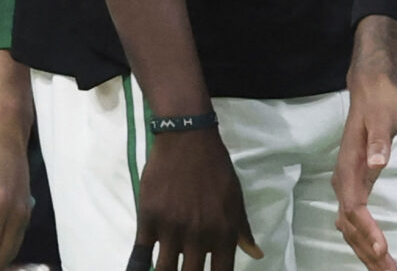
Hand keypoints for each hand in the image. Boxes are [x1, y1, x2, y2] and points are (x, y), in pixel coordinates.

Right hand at [132, 125, 259, 270]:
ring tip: (169, 267)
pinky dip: (140, 267)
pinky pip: (141, 254)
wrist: (187, 138)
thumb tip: (256, 255)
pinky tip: (140, 270)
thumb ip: (242, 230)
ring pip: (165, 270)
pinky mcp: (149, 218)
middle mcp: (198, 236)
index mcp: (223, 233)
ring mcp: (171, 228)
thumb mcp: (235, 199)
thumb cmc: (216, 168)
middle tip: (186, 269)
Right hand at [331, 67, 396, 270]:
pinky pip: (355, 221)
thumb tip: (376, 162)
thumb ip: (379, 140)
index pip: (354, 206)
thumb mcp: (382, 117)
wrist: (370, 89)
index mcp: (349, 167)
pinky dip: (364, 240)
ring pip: (351, 228)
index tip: (382, 249)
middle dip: (369, 252)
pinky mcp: (355, 185)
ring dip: (366, 251)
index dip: (367, 230)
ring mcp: (348, 184)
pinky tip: (374, 253)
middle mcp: (343, 180)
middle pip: (351, 226)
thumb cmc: (380, 103)